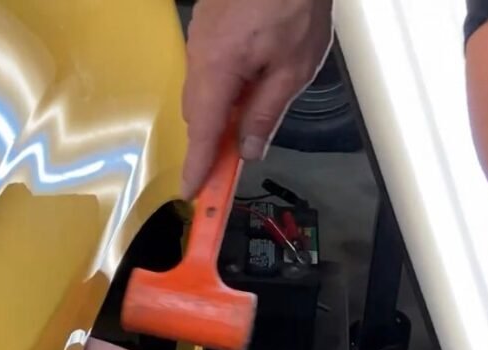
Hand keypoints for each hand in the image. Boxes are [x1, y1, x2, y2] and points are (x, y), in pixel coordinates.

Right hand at [181, 0, 333, 197]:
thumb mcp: (294, 66)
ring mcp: (199, 40)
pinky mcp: (206, 29)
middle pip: (199, 115)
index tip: (193, 193)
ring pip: (203, 93)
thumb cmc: (292, 0)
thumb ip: (267, 111)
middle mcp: (199, 55)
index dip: (198, 166)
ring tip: (248, 124)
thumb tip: (249, 148)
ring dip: (220, 115)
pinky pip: (207, 71)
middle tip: (229, 172)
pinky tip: (247, 88)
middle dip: (212, 145)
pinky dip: (221, 90)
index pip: (203, 132)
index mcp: (218, 69)